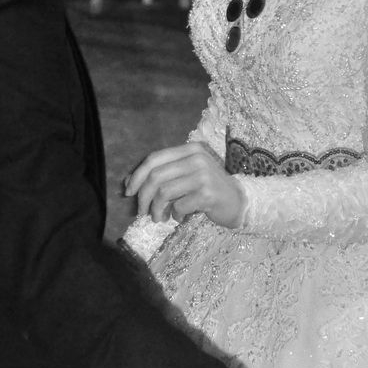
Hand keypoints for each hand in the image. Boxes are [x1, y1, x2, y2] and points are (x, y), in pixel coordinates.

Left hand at [124, 143, 246, 228]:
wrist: (239, 202)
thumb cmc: (208, 189)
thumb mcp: (184, 177)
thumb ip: (161, 176)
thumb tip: (128, 182)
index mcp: (190, 149)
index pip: (154, 159)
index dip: (137, 176)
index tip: (128, 193)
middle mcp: (197, 158)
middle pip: (155, 176)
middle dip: (143, 197)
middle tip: (142, 212)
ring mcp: (203, 175)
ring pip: (164, 192)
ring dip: (157, 210)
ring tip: (159, 218)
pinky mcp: (208, 193)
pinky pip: (179, 206)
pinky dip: (175, 215)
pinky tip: (180, 217)